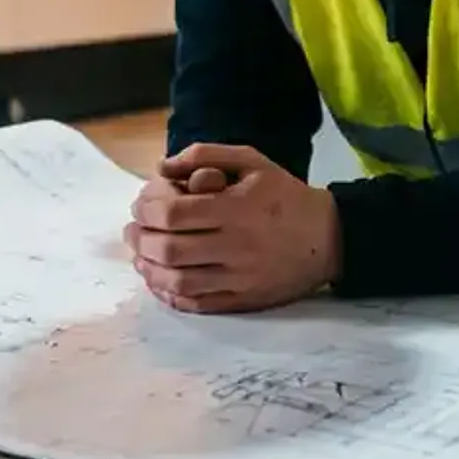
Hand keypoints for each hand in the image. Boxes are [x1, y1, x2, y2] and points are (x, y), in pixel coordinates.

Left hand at [124, 144, 340, 313]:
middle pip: (170, 249)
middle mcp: (236, 245)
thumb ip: (206, 155)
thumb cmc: (285, 195)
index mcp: (236, 208)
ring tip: (140, 257)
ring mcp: (239, 278)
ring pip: (179, 281)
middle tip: (131, 233)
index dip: (145, 211)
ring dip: (149, 270)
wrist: (328, 238)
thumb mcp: (252, 161)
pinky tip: (160, 281)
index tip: (138, 207)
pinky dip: (170, 295)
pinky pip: (197, 303)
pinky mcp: (243, 300)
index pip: (173, 214)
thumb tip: (162, 167)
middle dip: (140, 240)